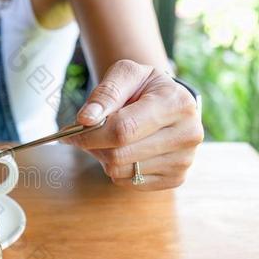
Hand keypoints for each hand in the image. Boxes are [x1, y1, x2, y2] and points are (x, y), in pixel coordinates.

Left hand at [62, 59, 203, 190]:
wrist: (167, 101)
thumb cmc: (143, 87)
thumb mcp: (125, 75)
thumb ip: (105, 94)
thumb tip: (86, 119)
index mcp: (177, 104)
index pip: (122, 130)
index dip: (90, 134)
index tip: (71, 131)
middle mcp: (188, 134)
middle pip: (119, 155)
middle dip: (94, 145)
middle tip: (88, 134)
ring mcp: (184, 160)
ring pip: (121, 171)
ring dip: (104, 157)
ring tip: (111, 139)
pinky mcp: (176, 179)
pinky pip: (129, 183)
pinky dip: (118, 169)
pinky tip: (126, 151)